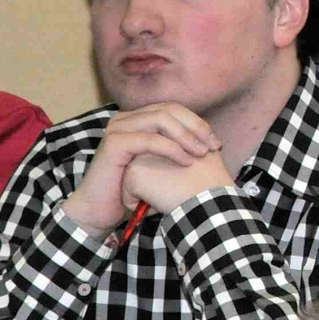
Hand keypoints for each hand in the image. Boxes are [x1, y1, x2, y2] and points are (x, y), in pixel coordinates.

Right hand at [62, 102, 222, 237]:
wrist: (101, 211)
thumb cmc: (133, 190)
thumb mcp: (159, 164)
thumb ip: (176, 147)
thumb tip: (208, 139)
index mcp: (136, 119)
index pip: (174, 109)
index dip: (197, 123)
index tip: (217, 144)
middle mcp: (125, 118)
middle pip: (169, 110)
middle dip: (196, 127)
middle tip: (214, 146)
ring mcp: (118, 128)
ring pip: (161, 119)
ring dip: (186, 136)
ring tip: (202, 153)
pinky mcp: (114, 143)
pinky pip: (150, 139)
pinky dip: (172, 149)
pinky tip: (186, 161)